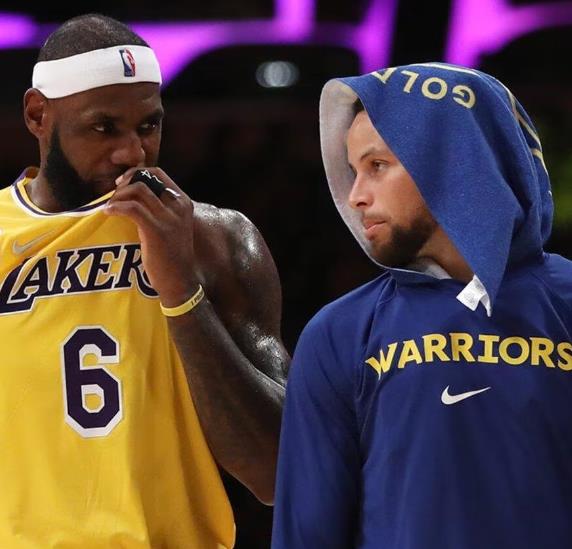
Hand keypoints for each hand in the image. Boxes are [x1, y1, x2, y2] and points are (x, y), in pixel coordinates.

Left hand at [104, 167, 198, 306]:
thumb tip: (135, 195)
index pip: (158, 173)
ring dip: (118, 195)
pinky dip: (116, 207)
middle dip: (125, 183)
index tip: (123, 183)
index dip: (137, 173)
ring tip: (110, 207)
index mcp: (184, 202)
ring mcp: (169, 218)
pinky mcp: (156, 231)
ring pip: (138, 190)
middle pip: (146, 178)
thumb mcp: (173, 226)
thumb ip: (162, 209)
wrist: (179, 282)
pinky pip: (131, 208)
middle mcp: (179, 206)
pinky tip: (108, 213)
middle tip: (114, 196)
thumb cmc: (172, 256)